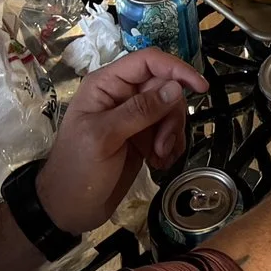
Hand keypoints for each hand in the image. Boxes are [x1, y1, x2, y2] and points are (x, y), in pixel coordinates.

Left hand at [37, 47, 203, 232]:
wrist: (69, 209)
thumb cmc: (77, 170)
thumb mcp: (105, 138)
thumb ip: (140, 111)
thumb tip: (176, 88)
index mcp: (106, 85)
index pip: (148, 61)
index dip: (176, 69)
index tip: (200, 87)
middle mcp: (122, 95)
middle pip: (164, 87)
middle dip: (171, 115)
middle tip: (163, 144)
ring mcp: (133, 117)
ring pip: (170, 110)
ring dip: (171, 134)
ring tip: (158, 157)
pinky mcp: (142, 137)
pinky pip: (169, 131)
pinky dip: (170, 146)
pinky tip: (159, 163)